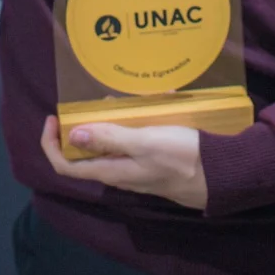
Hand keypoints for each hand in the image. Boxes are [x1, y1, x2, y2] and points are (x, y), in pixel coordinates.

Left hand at [40, 116, 207, 209]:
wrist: (223, 175)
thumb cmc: (182, 156)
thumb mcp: (145, 142)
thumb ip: (109, 138)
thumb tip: (72, 135)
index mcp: (111, 172)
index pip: (66, 166)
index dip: (52, 144)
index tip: (54, 119)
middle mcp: (120, 174)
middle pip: (89, 152)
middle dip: (89, 124)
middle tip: (100, 101)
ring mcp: (138, 170)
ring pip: (114, 144)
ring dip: (115, 121)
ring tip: (129, 98)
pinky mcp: (154, 163)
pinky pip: (136, 142)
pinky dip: (138, 123)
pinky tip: (156, 105)